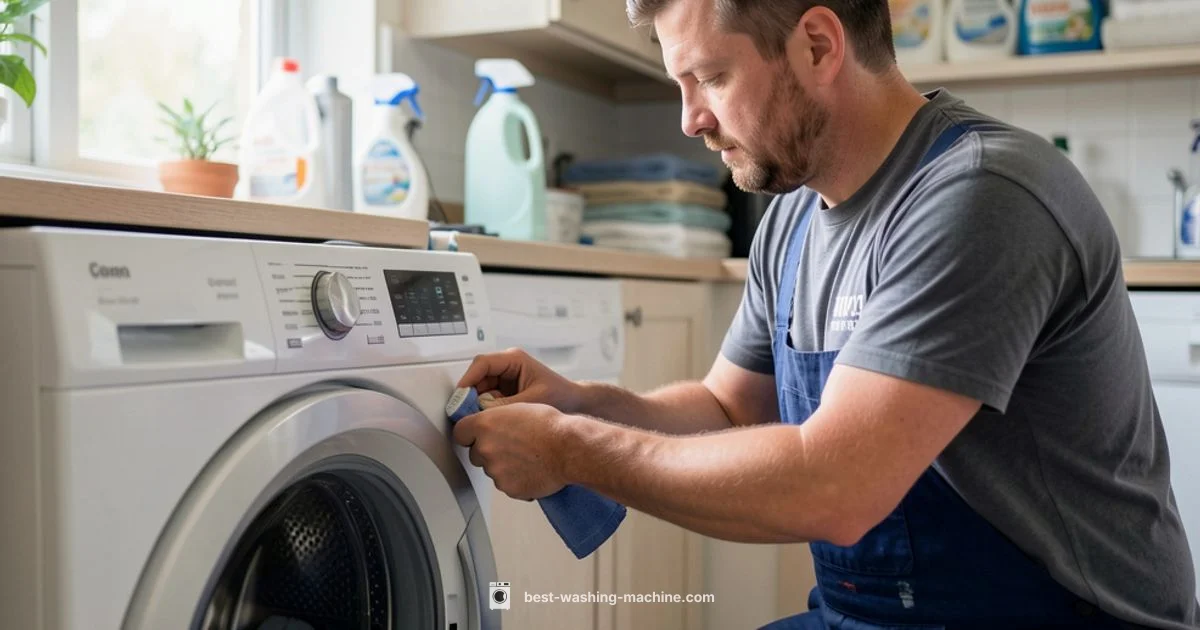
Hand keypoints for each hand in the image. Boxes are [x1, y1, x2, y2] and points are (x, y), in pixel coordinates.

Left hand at [452, 402, 569, 499]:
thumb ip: (497, 418)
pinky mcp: (508, 488)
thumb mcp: (519, 408)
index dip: (469, 434)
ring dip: (504, 466)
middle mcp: (485, 448)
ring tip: (527, 457)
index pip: (460, 432)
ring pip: (492, 470)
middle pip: (475, 454)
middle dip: (489, 451)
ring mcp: (496, 471)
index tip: (476, 436)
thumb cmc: (550, 426)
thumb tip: (490, 425)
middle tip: (511, 446)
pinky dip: (516, 480)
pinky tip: (532, 470)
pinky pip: (506, 484)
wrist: (569, 449)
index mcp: (485, 425)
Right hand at [457, 348, 584, 412]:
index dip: (468, 379)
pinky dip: (485, 409)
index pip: (482, 363)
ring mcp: (505, 378)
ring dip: (477, 404)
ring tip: (479, 419)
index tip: (460, 396)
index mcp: (514, 359)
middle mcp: (507, 366)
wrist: (575, 402)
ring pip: (480, 389)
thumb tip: (482, 412)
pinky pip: (487, 398)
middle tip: (465, 414)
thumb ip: (508, 405)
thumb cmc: (561, 395)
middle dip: (470, 395)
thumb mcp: (534, 400)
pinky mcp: (505, 391)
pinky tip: (489, 420)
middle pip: (477, 377)